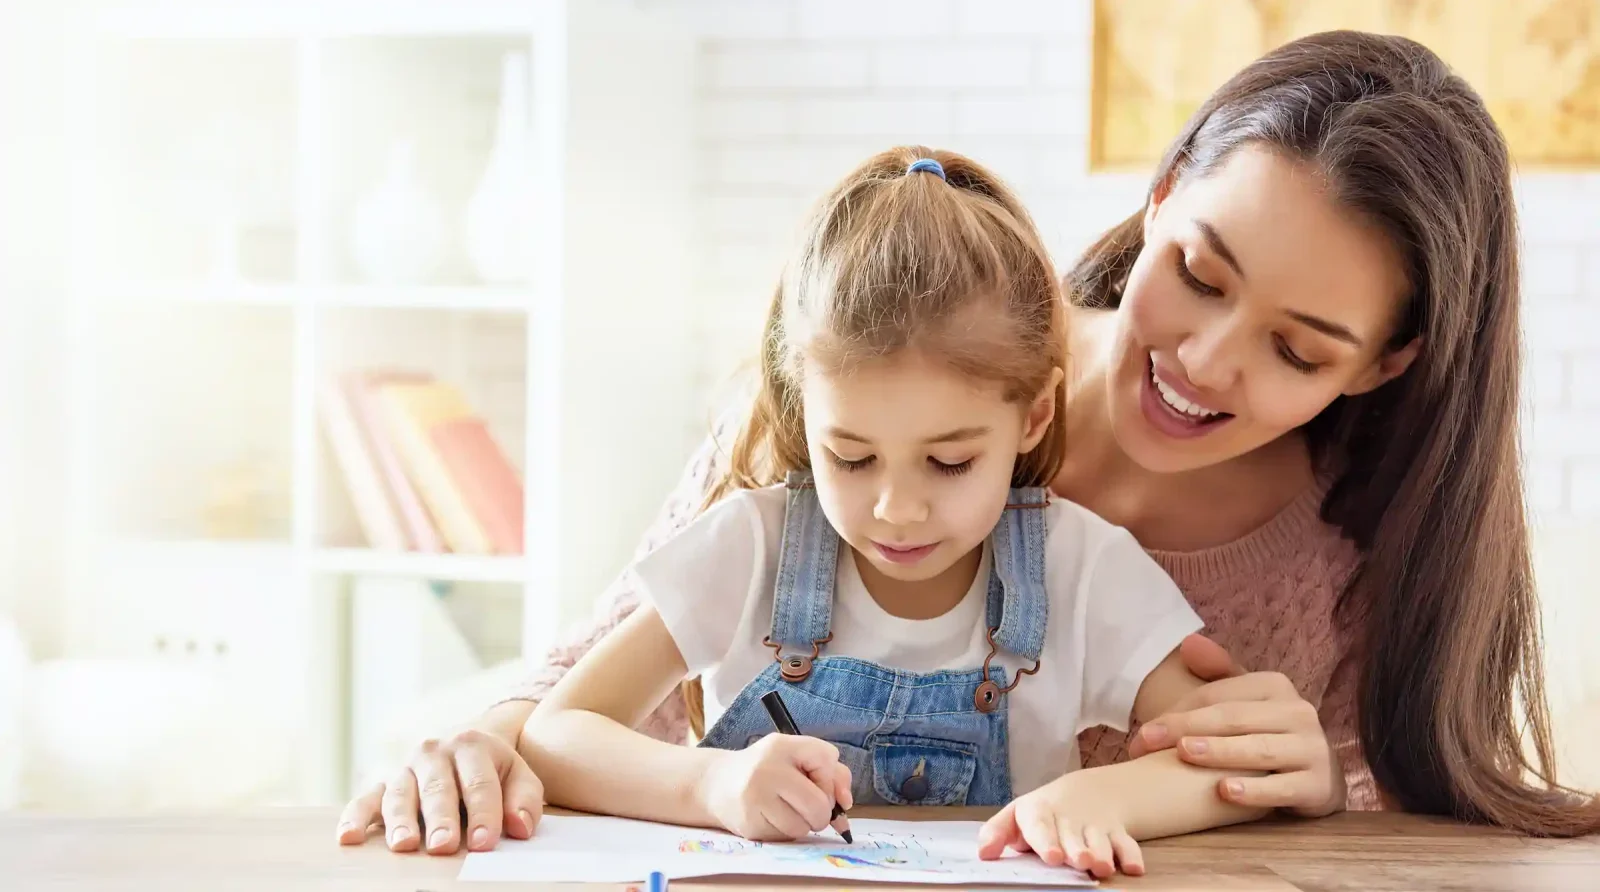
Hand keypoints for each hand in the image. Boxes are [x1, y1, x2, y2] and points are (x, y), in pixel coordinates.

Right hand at [336, 728, 544, 853]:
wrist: (465, 745)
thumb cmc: (494, 771)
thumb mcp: (518, 776)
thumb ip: (524, 800)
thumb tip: (520, 828)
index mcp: (472, 746)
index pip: (479, 783)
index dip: (483, 814)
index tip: (485, 843)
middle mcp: (434, 753)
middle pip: (438, 789)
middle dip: (441, 819)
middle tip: (444, 846)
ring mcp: (405, 768)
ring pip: (400, 794)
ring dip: (401, 820)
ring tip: (404, 845)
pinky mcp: (381, 784)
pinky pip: (364, 799)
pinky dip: (354, 818)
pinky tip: (349, 838)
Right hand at [698, 734, 852, 841]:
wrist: (718, 784)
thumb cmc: (767, 769)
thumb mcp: (796, 757)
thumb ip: (831, 773)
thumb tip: (846, 804)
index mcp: (782, 746)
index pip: (826, 759)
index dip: (830, 778)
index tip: (818, 782)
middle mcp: (766, 769)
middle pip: (819, 803)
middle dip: (822, 811)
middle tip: (808, 806)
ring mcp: (755, 798)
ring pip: (804, 826)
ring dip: (804, 824)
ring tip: (786, 810)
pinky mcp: (749, 824)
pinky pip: (786, 837)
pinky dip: (786, 831)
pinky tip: (771, 818)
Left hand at [976, 774, 1143, 878]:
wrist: (1085, 794)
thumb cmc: (1042, 814)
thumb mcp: (1017, 817)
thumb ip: (997, 833)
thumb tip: (983, 854)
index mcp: (1040, 813)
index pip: (1041, 825)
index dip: (1046, 840)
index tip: (1051, 857)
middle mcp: (1069, 819)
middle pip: (1074, 836)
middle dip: (1077, 849)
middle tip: (1080, 861)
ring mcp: (1095, 826)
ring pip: (1101, 840)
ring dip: (1104, 853)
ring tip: (1102, 866)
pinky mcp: (1116, 833)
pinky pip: (1128, 844)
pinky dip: (1132, 855)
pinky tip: (1134, 868)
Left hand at [1127, 634, 1344, 816]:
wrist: (1317, 778)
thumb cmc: (1267, 735)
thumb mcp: (1245, 702)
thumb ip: (1217, 675)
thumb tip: (1188, 643)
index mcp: (1275, 686)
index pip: (1217, 696)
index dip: (1177, 712)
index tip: (1142, 734)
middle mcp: (1299, 712)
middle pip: (1233, 719)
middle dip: (1186, 729)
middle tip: (1147, 744)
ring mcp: (1312, 749)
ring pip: (1259, 750)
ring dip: (1220, 752)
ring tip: (1186, 754)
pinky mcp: (1319, 786)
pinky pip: (1283, 788)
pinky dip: (1255, 791)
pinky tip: (1225, 792)